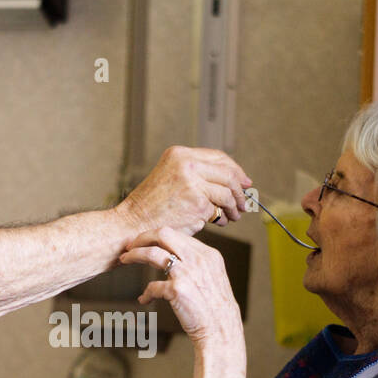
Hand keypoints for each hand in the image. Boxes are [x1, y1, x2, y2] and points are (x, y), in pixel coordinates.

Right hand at [118, 146, 251, 236]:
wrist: (133, 223)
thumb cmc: (151, 206)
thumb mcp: (170, 177)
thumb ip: (196, 174)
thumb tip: (231, 180)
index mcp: (180, 154)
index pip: (218, 157)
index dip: (235, 169)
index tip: (244, 181)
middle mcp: (187, 164)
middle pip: (228, 172)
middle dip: (240, 188)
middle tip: (243, 200)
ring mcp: (193, 183)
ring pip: (228, 192)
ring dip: (235, 205)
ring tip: (234, 214)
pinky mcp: (198, 203)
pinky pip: (219, 209)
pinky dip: (223, 217)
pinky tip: (219, 222)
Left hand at [121, 227, 243, 347]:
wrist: (221, 329)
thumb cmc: (215, 308)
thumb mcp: (213, 276)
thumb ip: (197, 263)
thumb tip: (175, 257)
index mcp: (207, 254)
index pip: (176, 234)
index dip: (156, 236)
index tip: (145, 242)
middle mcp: (197, 259)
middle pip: (163, 234)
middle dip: (142, 238)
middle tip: (130, 246)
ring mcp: (187, 274)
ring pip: (152, 253)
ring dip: (135, 255)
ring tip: (125, 260)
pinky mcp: (177, 291)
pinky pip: (152, 286)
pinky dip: (145, 293)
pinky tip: (143, 299)